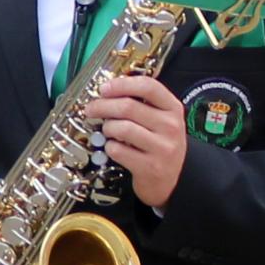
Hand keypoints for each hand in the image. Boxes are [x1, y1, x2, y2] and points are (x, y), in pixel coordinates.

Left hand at [90, 73, 189, 207]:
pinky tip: (114, 147)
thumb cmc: (159, 144)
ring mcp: (162, 148)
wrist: (170, 179)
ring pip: (121, 128)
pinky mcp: (150, 167)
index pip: (148, 86)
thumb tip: (107, 91)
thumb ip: (141, 103)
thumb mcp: (160, 119)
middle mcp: (170, 126)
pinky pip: (118, 150)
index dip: (121, 84)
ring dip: (107, 128)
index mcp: (173, 108)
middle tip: (91, 109)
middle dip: (102, 106)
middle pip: (128, 107)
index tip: (104, 88)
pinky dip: (109, 147)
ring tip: (107, 130)